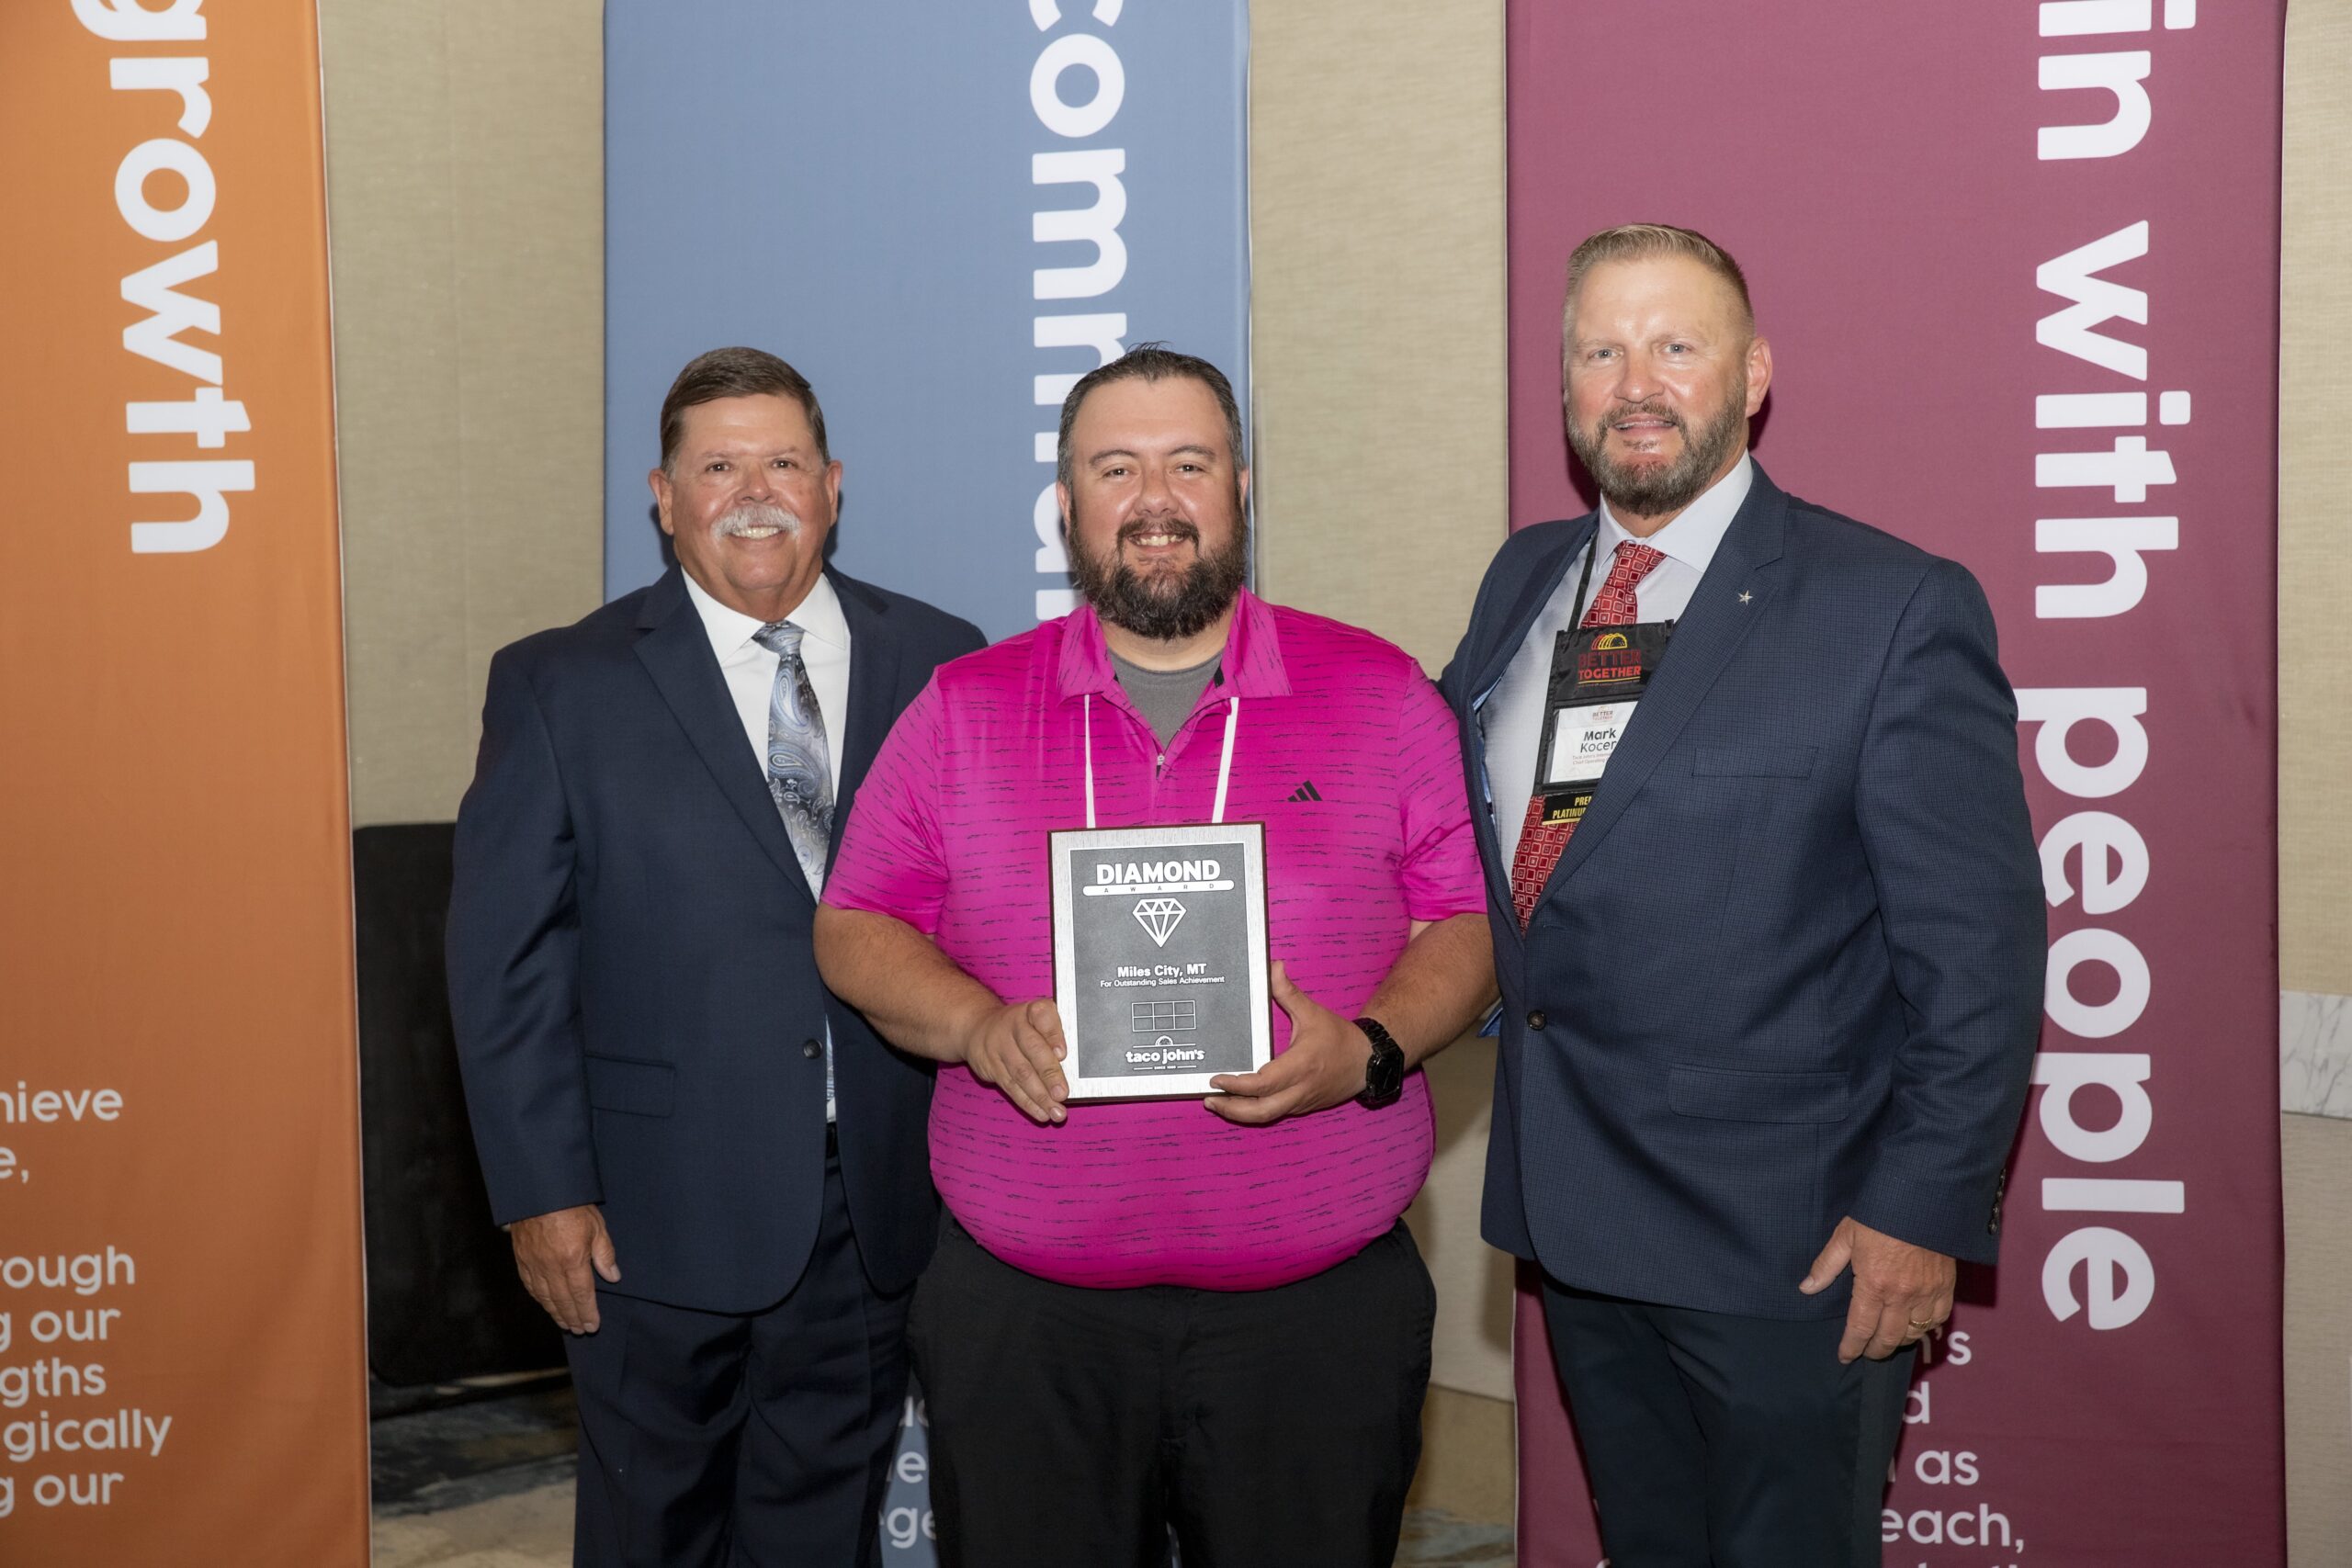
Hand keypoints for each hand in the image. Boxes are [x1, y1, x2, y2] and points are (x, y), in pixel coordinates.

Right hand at [509, 1204, 620, 1334]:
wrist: (539, 1191)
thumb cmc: (571, 1206)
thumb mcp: (597, 1226)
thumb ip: (604, 1254)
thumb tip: (613, 1277)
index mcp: (573, 1259)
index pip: (582, 1295)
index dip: (587, 1312)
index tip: (592, 1325)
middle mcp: (551, 1267)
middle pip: (563, 1301)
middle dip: (573, 1318)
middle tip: (579, 1330)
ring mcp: (534, 1264)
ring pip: (545, 1297)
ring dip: (556, 1313)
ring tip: (565, 1324)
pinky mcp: (521, 1259)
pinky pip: (530, 1286)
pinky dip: (539, 1299)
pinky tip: (545, 1305)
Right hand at [965, 999, 1068, 1124]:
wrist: (978, 1026)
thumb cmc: (1021, 1026)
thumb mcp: (1037, 1020)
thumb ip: (1056, 1037)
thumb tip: (1076, 1067)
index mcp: (1032, 1010)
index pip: (1043, 1016)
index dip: (1053, 1034)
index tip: (1062, 1053)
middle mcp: (1014, 1025)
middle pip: (1032, 1049)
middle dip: (1049, 1074)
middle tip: (1063, 1094)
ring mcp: (999, 1046)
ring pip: (1021, 1073)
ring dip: (1040, 1096)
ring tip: (1056, 1112)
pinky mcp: (991, 1067)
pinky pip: (1011, 1087)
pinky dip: (1028, 1103)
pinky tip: (1041, 1113)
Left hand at [1205, 962, 1373, 1125]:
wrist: (1368, 1061)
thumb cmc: (1340, 1038)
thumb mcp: (1312, 1013)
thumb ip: (1288, 992)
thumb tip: (1273, 967)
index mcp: (1300, 1065)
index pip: (1263, 1084)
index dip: (1237, 1085)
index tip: (1217, 1079)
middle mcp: (1299, 1089)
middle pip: (1260, 1111)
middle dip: (1231, 1109)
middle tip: (1208, 1099)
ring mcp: (1300, 1101)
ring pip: (1266, 1116)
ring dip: (1239, 1113)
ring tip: (1217, 1103)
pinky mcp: (1302, 1107)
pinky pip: (1275, 1113)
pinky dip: (1255, 1110)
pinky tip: (1239, 1102)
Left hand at [1799, 1215, 1954, 1362]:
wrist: (1921, 1198)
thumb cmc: (1880, 1214)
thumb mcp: (1846, 1236)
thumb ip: (1826, 1265)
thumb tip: (1806, 1288)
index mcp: (1874, 1284)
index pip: (1860, 1328)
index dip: (1851, 1346)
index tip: (1844, 1356)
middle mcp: (1902, 1296)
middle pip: (1888, 1338)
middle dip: (1875, 1350)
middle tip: (1866, 1352)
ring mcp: (1927, 1294)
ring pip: (1914, 1333)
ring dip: (1899, 1341)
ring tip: (1888, 1339)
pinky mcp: (1947, 1287)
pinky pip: (1939, 1319)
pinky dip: (1927, 1328)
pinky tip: (1918, 1327)